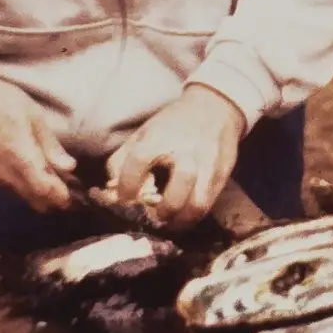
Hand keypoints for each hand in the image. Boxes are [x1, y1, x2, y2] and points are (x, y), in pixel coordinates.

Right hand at [0, 54, 75, 211]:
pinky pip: (8, 186)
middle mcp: (4, 173)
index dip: (62, 198)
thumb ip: (50, 145)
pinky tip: (29, 172)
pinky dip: (22, 185)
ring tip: (53, 180)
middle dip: (53, 200)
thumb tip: (69, 167)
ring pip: (21, 195)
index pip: (45, 191)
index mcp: (20, 157)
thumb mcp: (32, 115)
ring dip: (38, 194)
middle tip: (70, 192)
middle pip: (34, 199)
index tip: (76, 196)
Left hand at [105, 86, 245, 230]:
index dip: (127, 186)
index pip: (139, 163)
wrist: (213, 109)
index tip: (125, 199)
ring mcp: (207, 166)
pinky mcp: (220, 176)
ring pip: (196, 205)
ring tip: (168, 223)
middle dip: (161, 213)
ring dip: (179, 221)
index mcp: (160, 138)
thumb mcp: (142, 135)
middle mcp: (186, 153)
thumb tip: (112, 193)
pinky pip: (207, 206)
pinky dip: (192, 217)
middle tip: (152, 217)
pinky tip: (181, 216)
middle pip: (176, 193)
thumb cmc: (171, 126)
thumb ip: (121, 161)